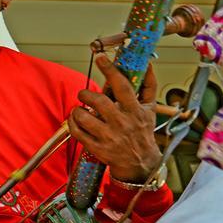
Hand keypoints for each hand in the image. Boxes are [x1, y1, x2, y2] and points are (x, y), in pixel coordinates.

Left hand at [69, 55, 160, 182]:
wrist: (141, 164)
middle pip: (100, 101)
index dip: (111, 70)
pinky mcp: (97, 148)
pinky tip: (76, 120)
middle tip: (84, 94)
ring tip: (80, 109)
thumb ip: (148, 86)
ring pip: (85, 117)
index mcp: (135, 111)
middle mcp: (122, 123)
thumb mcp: (150, 109)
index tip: (101, 58)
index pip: (122, 86)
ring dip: (77, 110)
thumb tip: (147, 64)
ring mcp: (109, 137)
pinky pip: (77, 133)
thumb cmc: (143, 132)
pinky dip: (72, 124)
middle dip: (86, 94)